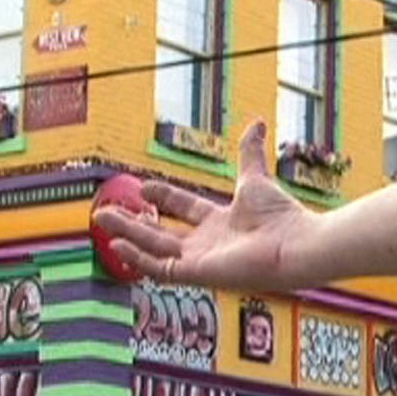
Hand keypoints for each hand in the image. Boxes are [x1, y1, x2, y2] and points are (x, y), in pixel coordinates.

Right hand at [92, 123, 319, 289]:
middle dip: (133, 221)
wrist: (294, 244)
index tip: (143, 185)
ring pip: (154, 248)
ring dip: (127, 235)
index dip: (164, 196)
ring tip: (101, 220)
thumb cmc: (282, 217)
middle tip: (107, 211)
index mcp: (222, 223)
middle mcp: (209, 244)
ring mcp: (201, 261)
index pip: (185, 209)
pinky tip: (117, 245)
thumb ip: (251, 152)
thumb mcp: (255, 178)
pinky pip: (160, 268)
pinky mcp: (197, 274)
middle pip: (162, 232)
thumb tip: (257, 121)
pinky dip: (138, 258)